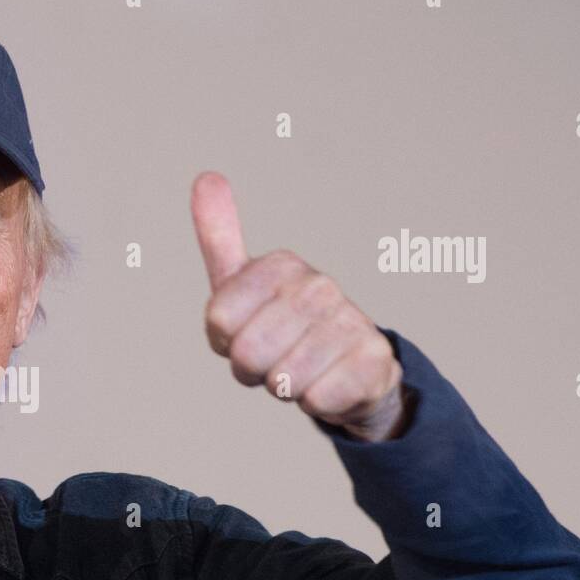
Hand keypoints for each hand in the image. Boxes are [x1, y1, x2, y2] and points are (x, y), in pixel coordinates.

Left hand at [190, 172, 407, 441]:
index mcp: (281, 266)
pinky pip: (316, 400)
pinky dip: (317, 402)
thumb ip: (220, 236)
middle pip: (246, 354)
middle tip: (273, 358)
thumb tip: (206, 176)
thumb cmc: (283, 327)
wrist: (350, 368)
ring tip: (302, 370)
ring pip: (281, 380)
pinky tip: (331, 384)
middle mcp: (319, 286)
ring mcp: (350, 321)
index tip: (246, 331)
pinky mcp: (373, 361)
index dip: (224, 342)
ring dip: (285, 387)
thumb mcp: (242, 284)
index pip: (217, 321)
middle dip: (252, 370)